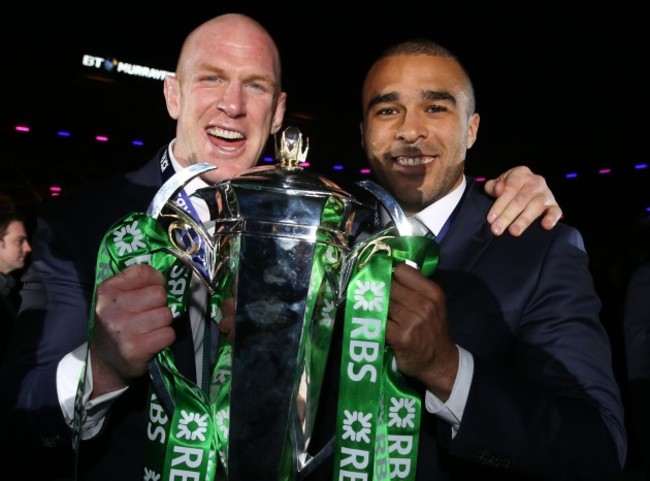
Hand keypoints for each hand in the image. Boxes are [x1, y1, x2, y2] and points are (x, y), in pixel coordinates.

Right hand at [90, 264, 173, 396]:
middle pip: (159, 294)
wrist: (106, 362)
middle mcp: (111, 309)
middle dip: (160, 304)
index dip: (156, 280)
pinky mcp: (136, 348)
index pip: (144, 272)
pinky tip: (153, 340)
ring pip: (166, 314)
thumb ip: (136, 283)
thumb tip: (166, 275)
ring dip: (163, 322)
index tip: (153, 289)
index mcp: (107, 291)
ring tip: (150, 328)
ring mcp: (123, 329)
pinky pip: (168, 334)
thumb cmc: (117, 324)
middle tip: (150, 314)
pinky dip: (166, 337)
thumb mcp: (116, 298)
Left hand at [386, 263, 457, 400]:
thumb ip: (414, 288)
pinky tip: (378, 326)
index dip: (392, 275)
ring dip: (378, 308)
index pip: (402, 270)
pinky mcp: (400, 336)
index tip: (387, 282)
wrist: (439, 362)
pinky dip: (375, 323)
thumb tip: (387, 272)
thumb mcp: (432, 304)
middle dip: (382, 292)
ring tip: (379, 314)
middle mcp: (424, 304)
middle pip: (389, 286)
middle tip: (380, 301)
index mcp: (432, 292)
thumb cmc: (432, 330)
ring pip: (382, 303)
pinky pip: (378, 321)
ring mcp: (412, 321)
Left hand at [483, 165, 561, 236]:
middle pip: (521, 200)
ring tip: (514, 231)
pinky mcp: (554, 205)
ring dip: (524, 220)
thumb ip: (493, 187)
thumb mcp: (497, 185)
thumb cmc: (508, 189)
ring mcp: (546, 193)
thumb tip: (498, 189)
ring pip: (536, 206)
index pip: (509, 189)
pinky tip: (545, 226)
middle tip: (497, 230)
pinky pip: (556, 211)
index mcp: (520, 173)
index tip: (491, 219)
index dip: (499, 205)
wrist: (524, 189)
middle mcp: (535, 181)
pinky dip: (552, 218)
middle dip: (507, 216)